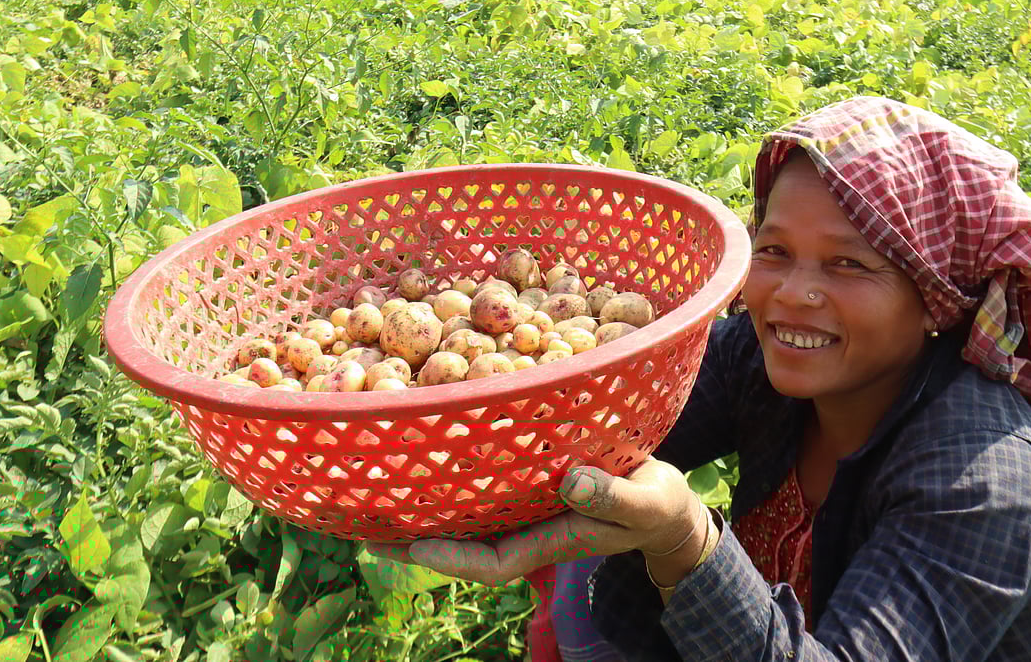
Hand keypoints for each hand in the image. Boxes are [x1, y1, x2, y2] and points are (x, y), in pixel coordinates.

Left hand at [364, 456, 706, 585]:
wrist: (665, 507)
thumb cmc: (657, 507)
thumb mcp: (644, 502)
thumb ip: (611, 497)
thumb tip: (571, 483)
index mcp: (552, 539)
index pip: (492, 561)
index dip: (451, 558)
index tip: (413, 549)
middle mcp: (530, 530)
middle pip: (465, 547)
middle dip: (416, 544)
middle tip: (365, 531)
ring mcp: (528, 514)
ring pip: (468, 522)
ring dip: (425, 517)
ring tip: (376, 505)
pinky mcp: (532, 492)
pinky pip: (484, 496)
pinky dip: (452, 489)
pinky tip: (424, 470)